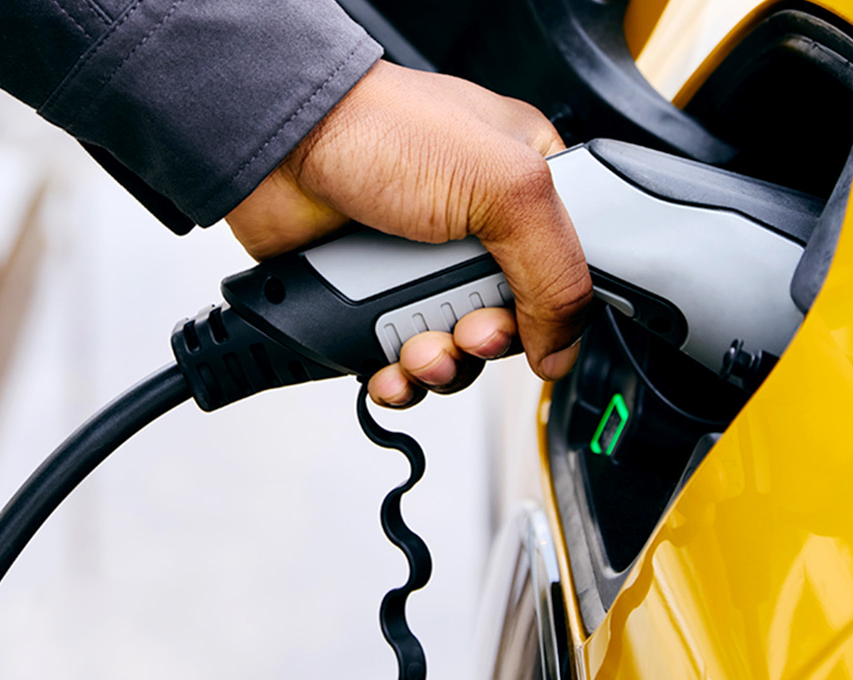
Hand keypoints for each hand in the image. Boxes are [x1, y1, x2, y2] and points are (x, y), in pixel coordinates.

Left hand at [225, 60, 591, 406]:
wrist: (280, 148)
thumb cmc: (382, 130)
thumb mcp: (504, 187)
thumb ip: (555, 271)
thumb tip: (561, 350)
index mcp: (527, 185)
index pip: (571, 269)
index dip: (556, 309)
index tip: (534, 322)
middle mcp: (481, 229)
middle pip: (514, 322)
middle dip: (487, 342)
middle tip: (469, 330)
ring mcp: (427, 266)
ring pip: (460, 352)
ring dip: (442, 366)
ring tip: (420, 349)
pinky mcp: (379, 299)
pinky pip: (405, 363)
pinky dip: (400, 377)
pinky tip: (391, 366)